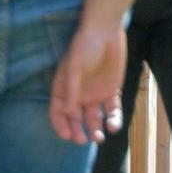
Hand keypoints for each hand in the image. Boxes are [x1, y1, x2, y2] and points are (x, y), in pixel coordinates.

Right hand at [49, 18, 126, 145]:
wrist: (106, 31)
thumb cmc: (84, 46)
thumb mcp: (75, 67)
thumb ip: (72, 90)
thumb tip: (69, 113)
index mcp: (63, 88)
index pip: (58, 112)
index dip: (60, 125)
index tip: (67, 135)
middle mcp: (78, 94)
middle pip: (76, 119)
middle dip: (78, 131)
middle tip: (83, 141)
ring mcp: (95, 94)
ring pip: (94, 119)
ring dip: (95, 129)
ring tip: (99, 137)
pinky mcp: (111, 91)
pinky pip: (111, 110)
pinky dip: (113, 119)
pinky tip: (113, 126)